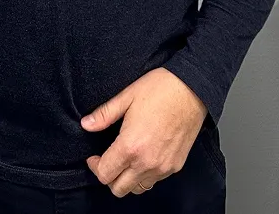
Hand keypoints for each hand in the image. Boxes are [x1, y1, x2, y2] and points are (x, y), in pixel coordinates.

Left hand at [80, 67, 207, 197]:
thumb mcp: (127, 96)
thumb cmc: (161, 89)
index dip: (94, 166)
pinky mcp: (176, 166)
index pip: (104, 174)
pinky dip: (145, 176)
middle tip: (108, 159)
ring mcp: (163, 167)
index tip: (94, 157)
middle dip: (109, 176)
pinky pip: (154, 181)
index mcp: (130, 146)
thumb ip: (104, 114)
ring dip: (127, 179)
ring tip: (125, 159)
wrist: (192, 89)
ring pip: (137, 189)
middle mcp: (146, 163)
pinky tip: (143, 157)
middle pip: (118, 189)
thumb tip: (86, 124)